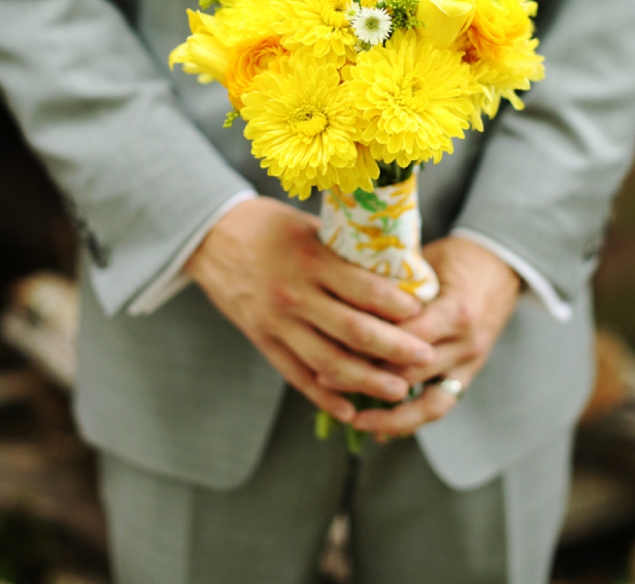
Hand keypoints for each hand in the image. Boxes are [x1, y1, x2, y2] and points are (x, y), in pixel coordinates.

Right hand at [185, 197, 435, 425]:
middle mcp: (294, 296)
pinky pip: (297, 376)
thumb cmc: (267, 225)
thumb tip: (393, 263)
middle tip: (425, 357)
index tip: (423, 312)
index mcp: (310, 261)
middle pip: (353, 331)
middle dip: (395, 349)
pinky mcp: (262, 341)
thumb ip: (344, 250)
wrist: (210, 237)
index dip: (397, 305)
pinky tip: (350, 410)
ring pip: (328, 362)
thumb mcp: (309, 226)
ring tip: (398, 390)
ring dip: (367, 381)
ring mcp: (276, 323)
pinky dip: (325, 397)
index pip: (363, 288)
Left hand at [348, 236, 520, 438]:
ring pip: (429, 403)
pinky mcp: (469, 375)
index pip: (405, 336)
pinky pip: (440, 405)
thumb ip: (395, 282)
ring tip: (356, 422)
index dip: (367, 343)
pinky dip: (411, 420)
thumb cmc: (457, 258)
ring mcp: (470, 364)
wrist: (501, 267)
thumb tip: (345, 293)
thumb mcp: (427, 261)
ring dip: (391, 415)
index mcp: (455, 311)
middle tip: (325, 379)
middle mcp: (466, 343)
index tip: (331, 342)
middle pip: (411, 372)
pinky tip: (382, 429)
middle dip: (366, 379)